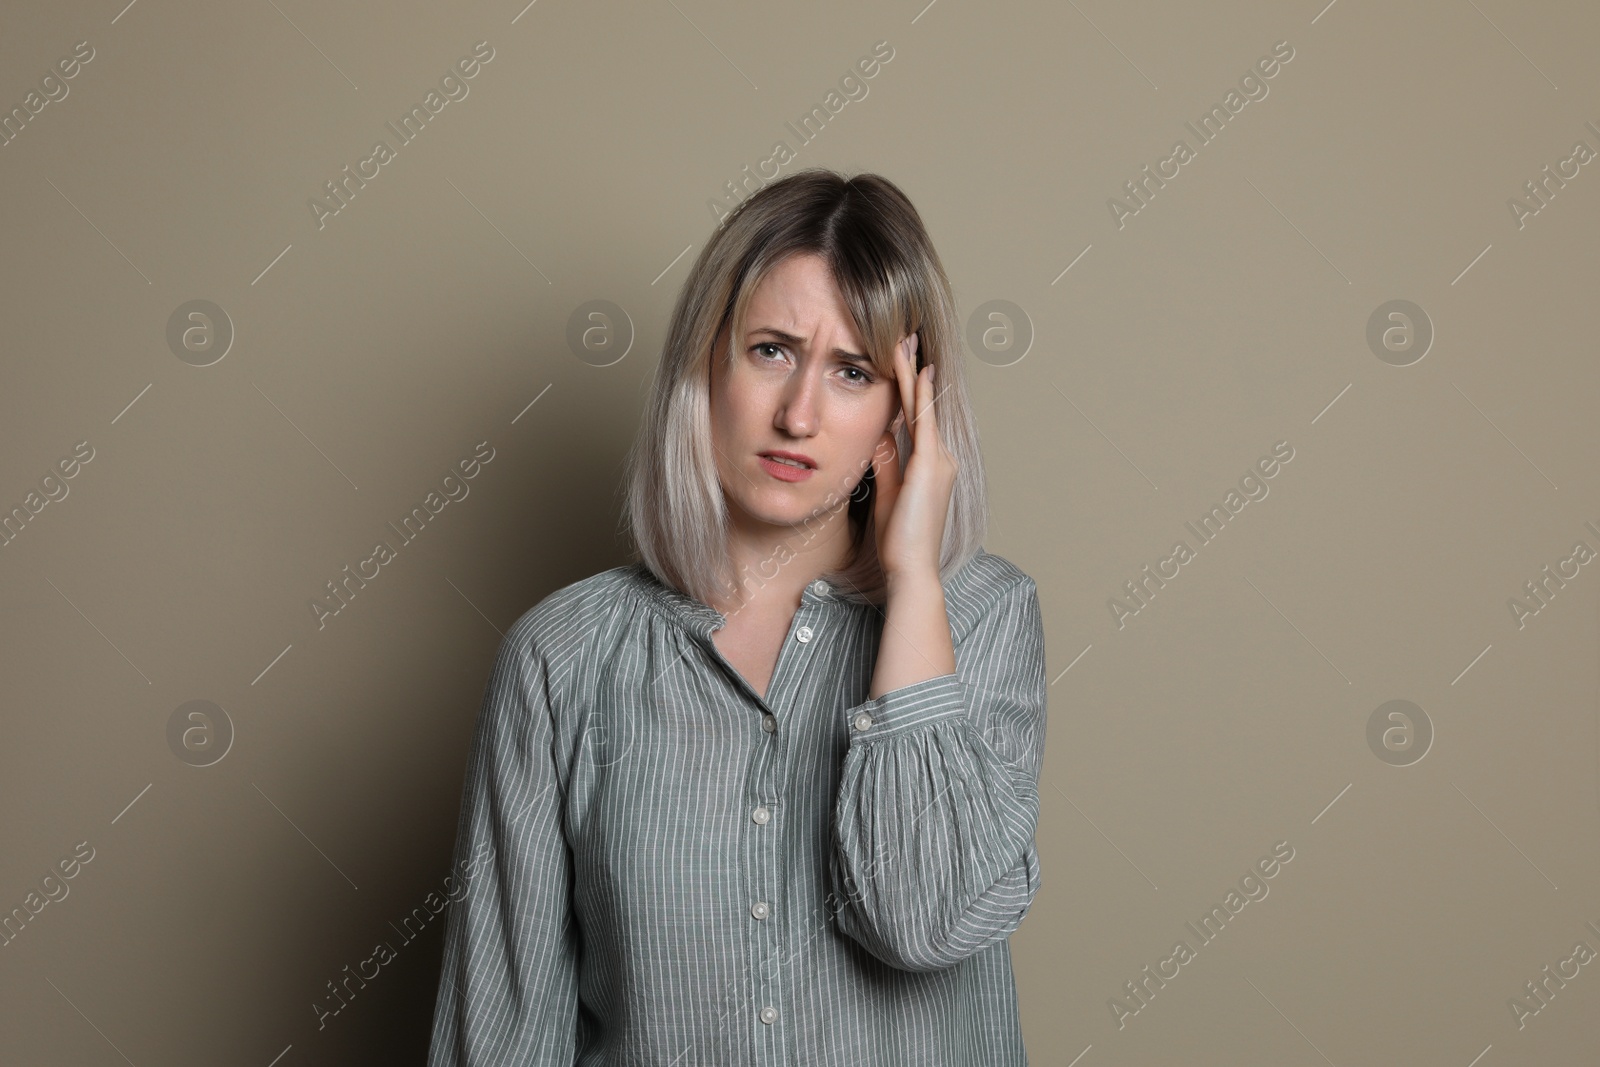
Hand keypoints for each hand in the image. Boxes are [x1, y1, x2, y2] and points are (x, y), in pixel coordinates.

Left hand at [870, 333, 956, 581]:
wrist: (911, 567)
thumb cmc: (899, 539)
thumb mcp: (886, 491)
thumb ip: (886, 461)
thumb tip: (879, 433)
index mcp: (930, 464)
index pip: (917, 416)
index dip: (909, 387)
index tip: (901, 361)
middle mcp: (941, 457)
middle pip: (924, 403)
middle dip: (913, 369)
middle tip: (906, 336)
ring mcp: (939, 459)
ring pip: (924, 405)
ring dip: (913, 372)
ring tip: (905, 340)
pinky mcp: (930, 465)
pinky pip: (923, 421)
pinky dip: (918, 393)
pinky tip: (915, 370)